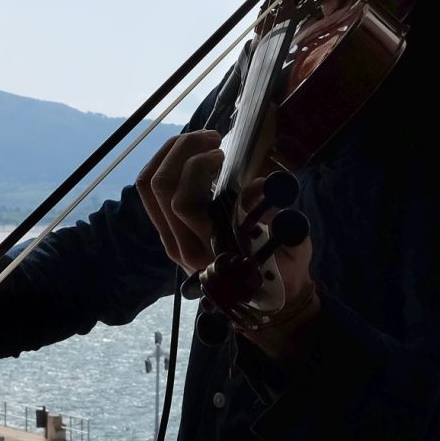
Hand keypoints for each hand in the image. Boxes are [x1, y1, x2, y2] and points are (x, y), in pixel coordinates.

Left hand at [137, 131, 316, 352]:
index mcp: (209, 252)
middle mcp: (182, 246)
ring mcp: (171, 239)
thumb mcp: (289, 248)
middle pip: (161, 186)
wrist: (267, 302)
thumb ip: (277, 220)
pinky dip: (164, 164)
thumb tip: (260, 186)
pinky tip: (189, 155)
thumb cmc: (282, 273)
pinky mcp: (168, 231)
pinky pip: (151, 194)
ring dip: (171, 153)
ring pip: (150, 186)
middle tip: (215, 138)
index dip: (198, 169)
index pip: (183, 203)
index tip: (225, 155)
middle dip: (184, 149)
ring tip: (201, 141)